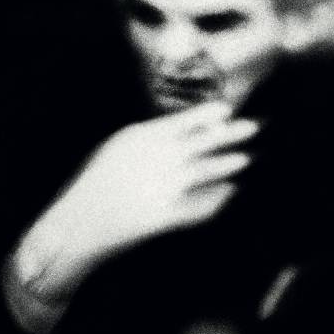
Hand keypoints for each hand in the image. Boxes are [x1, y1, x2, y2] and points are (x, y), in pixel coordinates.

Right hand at [7, 101, 258, 331]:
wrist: (79, 224)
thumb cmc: (97, 183)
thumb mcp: (118, 148)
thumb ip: (149, 137)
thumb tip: (184, 129)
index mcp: (140, 140)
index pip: (183, 122)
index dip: (208, 116)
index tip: (228, 109)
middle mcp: (155, 161)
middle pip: (201, 144)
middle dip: (229, 135)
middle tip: (254, 127)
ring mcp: (162, 189)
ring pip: (205, 172)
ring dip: (228, 165)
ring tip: (246, 159)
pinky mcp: (167, 217)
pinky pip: (201, 206)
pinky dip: (218, 198)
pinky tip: (231, 191)